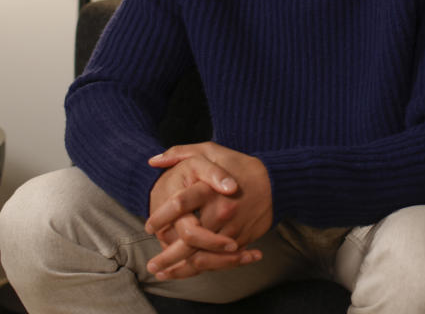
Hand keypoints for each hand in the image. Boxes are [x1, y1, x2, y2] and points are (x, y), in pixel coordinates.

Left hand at [144, 142, 272, 279]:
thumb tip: (153, 161)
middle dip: (167, 256)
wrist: (276, 182)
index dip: (160, 217)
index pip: (178, 205)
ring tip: (163, 273)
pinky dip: (202, 267)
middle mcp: (221, 211)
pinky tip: (186, 271)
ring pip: (203, 255)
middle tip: (151, 266)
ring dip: (182, 268)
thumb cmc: (239, 165)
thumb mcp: (211, 150)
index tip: (148, 226)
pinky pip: (219, 259)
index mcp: (210, 189)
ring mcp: (232, 229)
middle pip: (189, 240)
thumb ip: (180, 153)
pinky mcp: (241, 240)